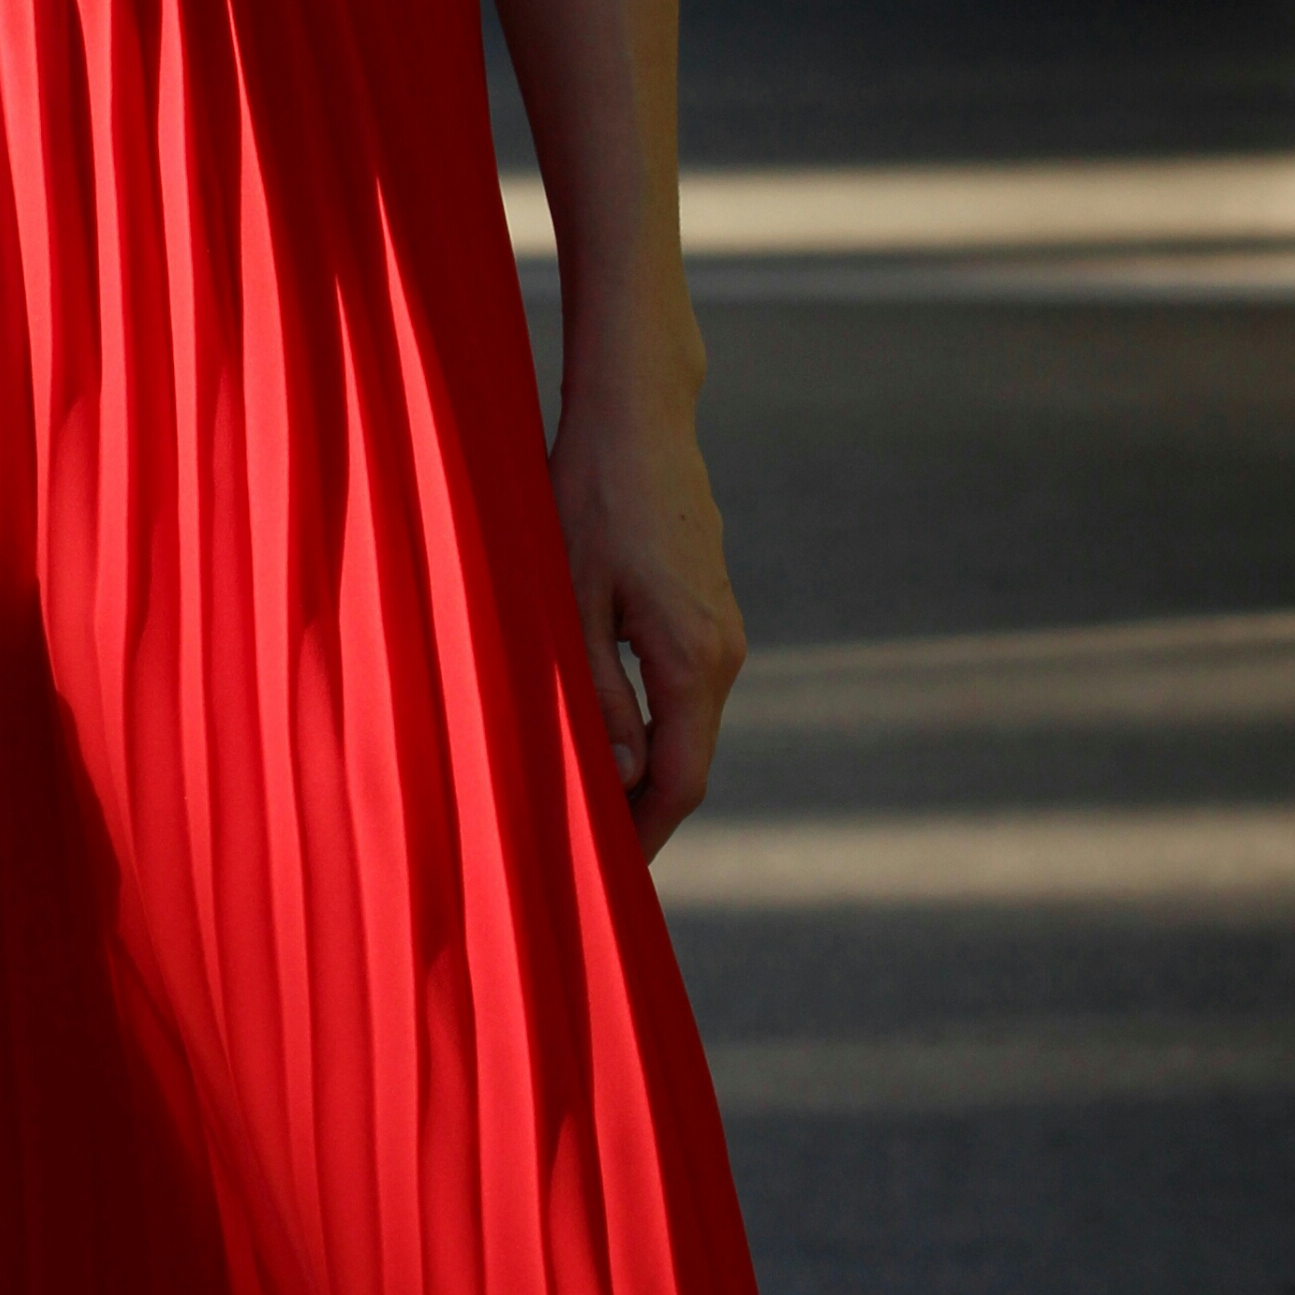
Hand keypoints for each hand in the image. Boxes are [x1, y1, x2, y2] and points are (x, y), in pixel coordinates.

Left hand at [548, 344, 743, 862]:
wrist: (637, 413)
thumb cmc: (588, 498)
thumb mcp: (572, 601)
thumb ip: (599, 694)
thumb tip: (624, 777)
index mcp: (693, 661)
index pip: (680, 782)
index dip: (645, 836)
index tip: (608, 881)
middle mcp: (722, 652)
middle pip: (687, 760)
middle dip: (639, 811)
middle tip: (582, 853)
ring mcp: (720, 625)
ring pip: (684, 721)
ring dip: (640, 765)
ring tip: (582, 799)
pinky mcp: (704, 602)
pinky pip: (681, 683)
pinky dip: (648, 720)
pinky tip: (602, 728)